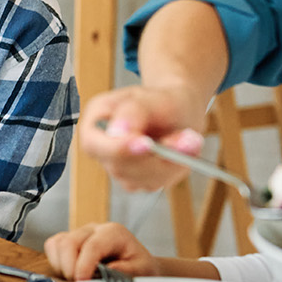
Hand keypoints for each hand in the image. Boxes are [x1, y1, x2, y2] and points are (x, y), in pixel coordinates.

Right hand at [43, 222, 161, 281]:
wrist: (138, 263)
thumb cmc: (140, 266)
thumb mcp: (142, 270)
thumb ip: (125, 271)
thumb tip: (105, 272)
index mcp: (113, 232)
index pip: (92, 246)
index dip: (83, 266)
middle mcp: (94, 228)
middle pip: (69, 243)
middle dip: (69, 268)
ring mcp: (80, 233)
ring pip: (58, 244)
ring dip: (61, 266)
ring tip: (76, 280)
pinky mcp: (69, 240)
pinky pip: (53, 246)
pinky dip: (56, 261)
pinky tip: (69, 272)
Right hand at [77, 85, 209, 190]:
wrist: (176, 111)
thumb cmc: (160, 101)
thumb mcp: (149, 98)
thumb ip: (133, 112)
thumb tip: (119, 131)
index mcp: (95, 121)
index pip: (93, 144)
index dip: (117, 149)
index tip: (147, 144)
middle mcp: (101, 148)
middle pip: (120, 167)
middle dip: (157, 157)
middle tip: (188, 140)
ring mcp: (117, 167)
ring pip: (141, 179)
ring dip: (171, 163)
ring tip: (189, 140)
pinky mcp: (135, 180)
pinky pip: (154, 183)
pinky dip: (174, 170)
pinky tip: (182, 152)